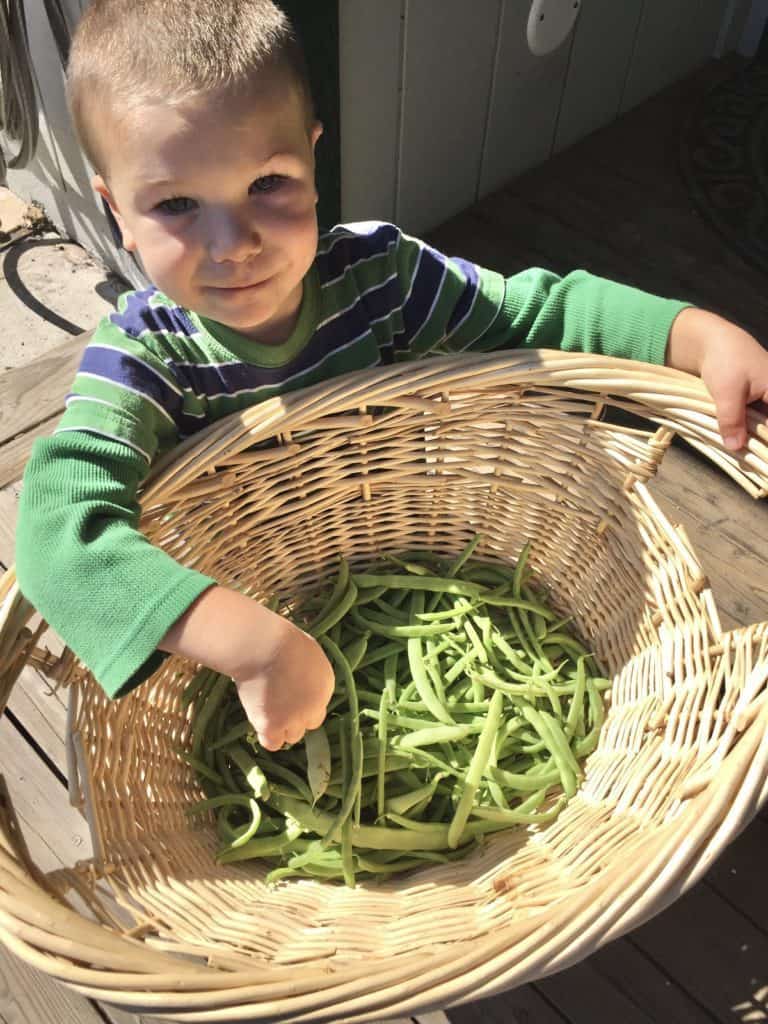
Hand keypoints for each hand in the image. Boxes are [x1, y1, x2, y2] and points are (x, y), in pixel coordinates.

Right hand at [234, 618, 334, 750]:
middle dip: (294, 719)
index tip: (290, 698)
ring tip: (264, 710)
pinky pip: (272, 743)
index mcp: (326, 685)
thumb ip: (309, 671)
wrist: (263, 646)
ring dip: (280, 727)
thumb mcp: (307, 651)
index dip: (303, 705)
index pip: (318, 707)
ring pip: (292, 736)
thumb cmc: (280, 640)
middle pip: (308, 725)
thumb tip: (301, 675)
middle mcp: (314, 706)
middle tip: (276, 705)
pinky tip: (258, 721)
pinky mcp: (273, 725)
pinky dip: (266, 735)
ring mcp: (294, 718)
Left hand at [667, 307, 767, 450]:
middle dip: (760, 441)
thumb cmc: (724, 360)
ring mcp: (765, 397)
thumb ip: (732, 420)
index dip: (766, 443)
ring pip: (762, 424)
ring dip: (751, 436)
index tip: (759, 457)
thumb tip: (736, 448)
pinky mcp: (754, 399)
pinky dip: (745, 428)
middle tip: (745, 456)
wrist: (710, 340)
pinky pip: (753, 419)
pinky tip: (734, 439)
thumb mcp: (727, 393)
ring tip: (740, 451)